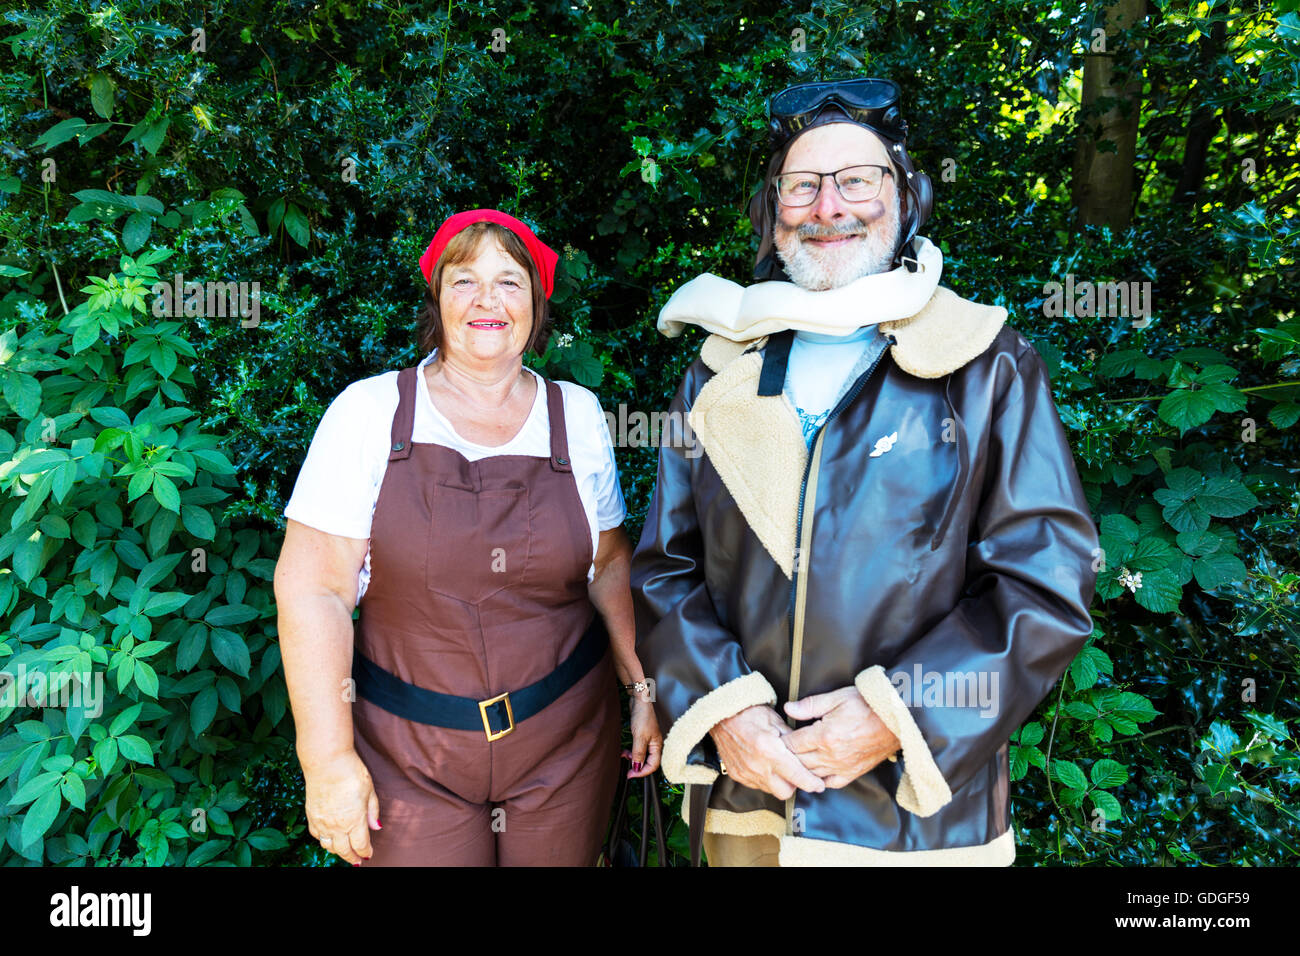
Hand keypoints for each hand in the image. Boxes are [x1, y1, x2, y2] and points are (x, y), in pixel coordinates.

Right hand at [303, 749, 380, 864]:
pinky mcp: (311, 815)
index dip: (365, 853)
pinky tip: (328, 837)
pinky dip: (323, 840)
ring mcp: (322, 822)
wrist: (326, 762)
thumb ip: (373, 811)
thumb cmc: (351, 772)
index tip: (369, 855)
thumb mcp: (370, 790)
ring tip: (344, 850)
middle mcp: (337, 826)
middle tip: (357, 860)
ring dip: (337, 851)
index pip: (361, 846)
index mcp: (354, 820)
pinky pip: (316, 835)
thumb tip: (377, 827)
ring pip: (328, 846)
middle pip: (344, 851)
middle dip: (352, 857)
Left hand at [625, 696, 662, 777]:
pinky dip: (631, 751)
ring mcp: (648, 740)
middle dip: (637, 766)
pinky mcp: (642, 736)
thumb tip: (637, 767)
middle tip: (627, 769)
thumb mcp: (639, 737)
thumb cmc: (643, 716)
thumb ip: (638, 753)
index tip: (631, 775)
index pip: (653, 765)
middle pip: (647, 762)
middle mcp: (654, 744)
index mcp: (657, 746)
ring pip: (641, 756)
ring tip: (624, 755)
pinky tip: (625, 750)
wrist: (639, 700)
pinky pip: (637, 749)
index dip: (642, 772)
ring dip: (632, 758)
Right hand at [709, 704, 825, 799]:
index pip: (797, 776)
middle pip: (785, 791)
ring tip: (779, 767)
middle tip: (797, 773)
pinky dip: (764, 779)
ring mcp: (745, 773)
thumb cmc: (750, 713)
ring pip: (771, 790)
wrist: (721, 714)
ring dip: (778, 782)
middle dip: (794, 785)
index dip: (811, 783)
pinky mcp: (737, 775)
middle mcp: (757, 766)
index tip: (819, 785)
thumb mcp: (777, 721)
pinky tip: (765, 766)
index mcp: (770, 751)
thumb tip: (807, 753)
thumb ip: (793, 740)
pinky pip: (756, 785)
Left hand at [782, 687, 900, 788]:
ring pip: (811, 775)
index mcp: (824, 736)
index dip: (780, 741)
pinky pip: (829, 783)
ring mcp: (842, 767)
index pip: (792, 744)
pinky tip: (812, 774)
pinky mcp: (853, 773)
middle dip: (785, 758)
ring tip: (789, 764)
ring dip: (799, 770)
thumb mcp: (837, 698)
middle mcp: (831, 756)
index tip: (774, 739)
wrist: (896, 719)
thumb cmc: (867, 705)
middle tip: (777, 753)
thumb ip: (810, 705)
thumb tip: (788, 709)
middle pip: (798, 762)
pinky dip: (818, 780)